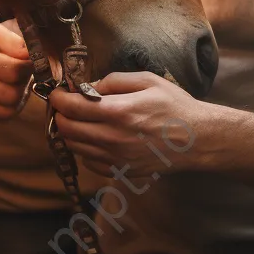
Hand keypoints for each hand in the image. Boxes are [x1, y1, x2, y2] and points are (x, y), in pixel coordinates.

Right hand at [0, 18, 32, 119]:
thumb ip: (11, 42)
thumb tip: (32, 57)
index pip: (11, 71)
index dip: (28, 64)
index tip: (31, 56)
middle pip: (10, 94)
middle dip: (25, 81)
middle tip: (25, 67)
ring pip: (7, 110)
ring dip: (20, 95)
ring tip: (18, 77)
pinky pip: (0, 115)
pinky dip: (12, 105)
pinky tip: (11, 88)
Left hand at [49, 71, 212, 176]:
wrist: (197, 140)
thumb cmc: (174, 106)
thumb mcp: (147, 81)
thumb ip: (113, 81)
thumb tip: (87, 87)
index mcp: (119, 112)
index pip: (72, 108)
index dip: (58, 99)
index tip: (57, 92)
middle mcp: (113, 139)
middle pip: (67, 130)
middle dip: (61, 115)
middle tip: (65, 105)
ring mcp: (116, 159)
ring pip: (74, 148)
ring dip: (70, 132)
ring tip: (79, 120)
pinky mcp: (120, 172)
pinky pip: (89, 162)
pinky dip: (85, 149)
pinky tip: (96, 137)